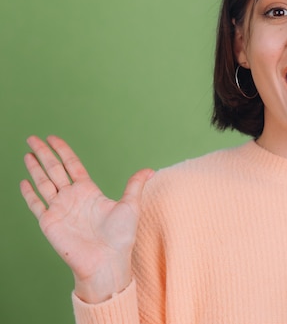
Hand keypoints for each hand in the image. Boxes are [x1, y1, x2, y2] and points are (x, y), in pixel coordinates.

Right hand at [20, 135, 153, 302]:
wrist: (107, 261)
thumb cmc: (121, 237)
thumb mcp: (130, 205)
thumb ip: (135, 185)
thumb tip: (151, 169)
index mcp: (89, 192)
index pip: (72, 165)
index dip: (62, 151)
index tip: (53, 138)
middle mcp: (72, 198)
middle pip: (54, 169)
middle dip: (43, 153)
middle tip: (32, 137)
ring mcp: (60, 209)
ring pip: (43, 183)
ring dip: (35, 169)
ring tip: (27, 153)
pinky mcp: (49, 222)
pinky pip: (36, 204)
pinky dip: (29, 193)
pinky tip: (23, 181)